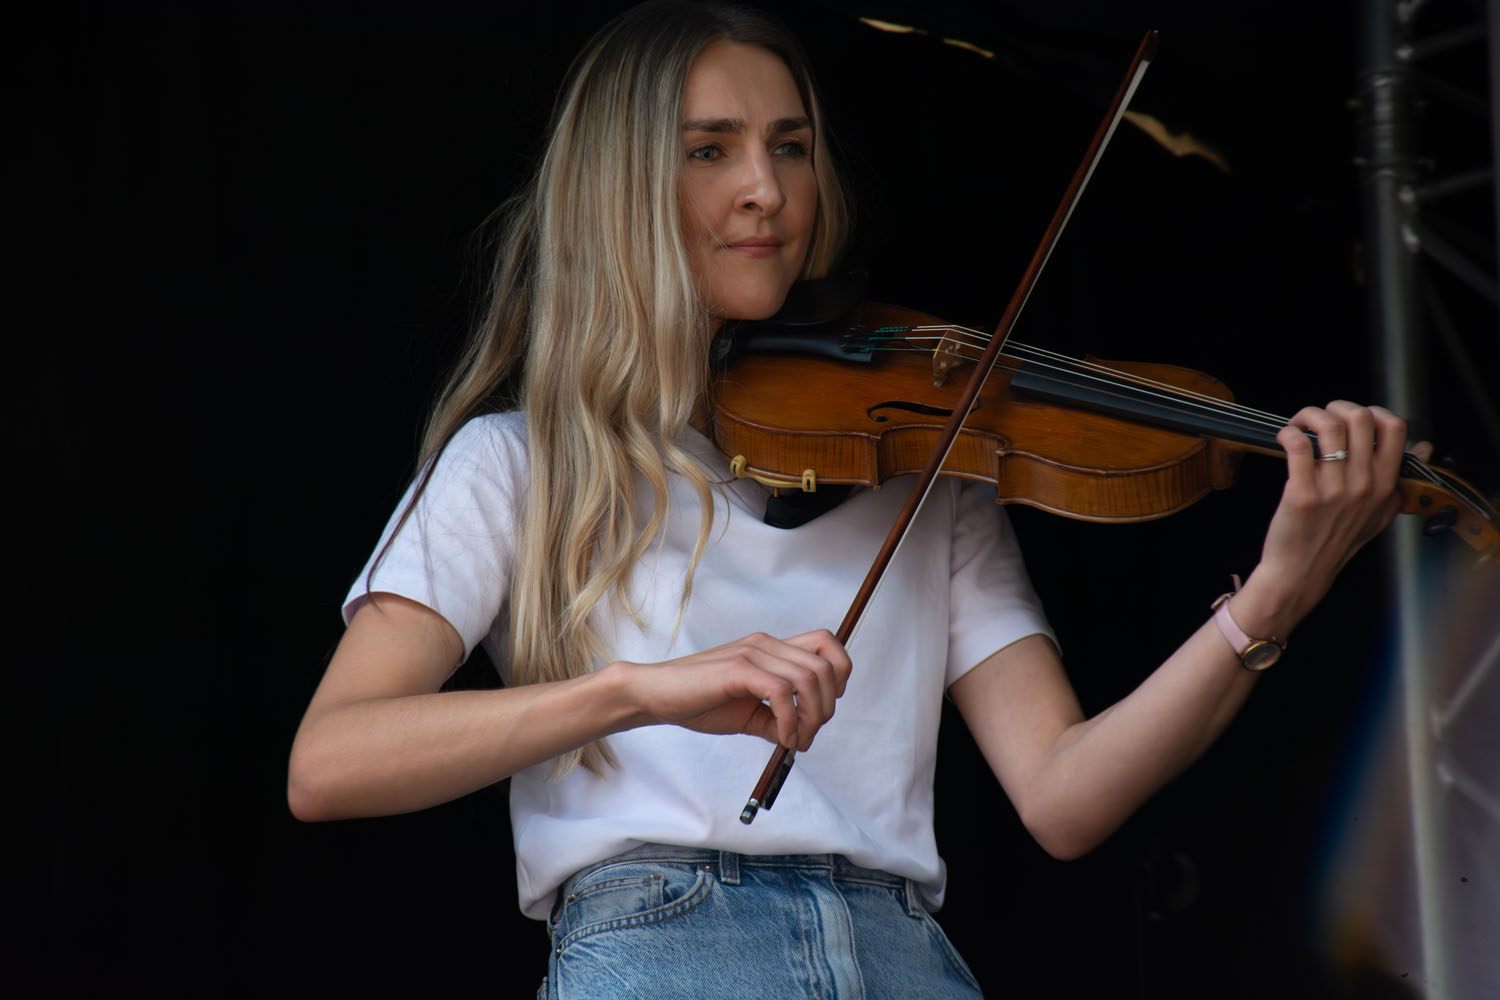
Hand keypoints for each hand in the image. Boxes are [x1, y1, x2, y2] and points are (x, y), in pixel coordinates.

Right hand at [615, 630, 852, 750]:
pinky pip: (782, 692)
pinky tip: (781, 738)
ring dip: (812, 717)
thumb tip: (803, 735)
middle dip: (827, 706)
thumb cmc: (699, 701)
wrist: (656, 695)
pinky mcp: (738, 669)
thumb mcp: (748, 714)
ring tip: (795, 741)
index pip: (826, 643)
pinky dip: (790, 721)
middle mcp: (766, 643)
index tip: (826, 705)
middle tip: (807, 735)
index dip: (840, 673)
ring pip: (810, 678)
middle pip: (826, 665)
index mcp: (771, 648)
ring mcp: (753, 653)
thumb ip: (777, 718)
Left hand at [1236, 401, 1420, 634]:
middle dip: (1336, 407)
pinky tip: (1284, 438)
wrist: (1302, 573)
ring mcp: (1334, 490)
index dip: (1372, 411)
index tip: (1351, 418)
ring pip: (1328, 426)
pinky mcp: (1302, 494)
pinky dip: (1289, 432)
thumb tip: (1423, 447)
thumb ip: (1400, 480)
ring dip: (1308, 415)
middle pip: (1361, 418)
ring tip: (1298, 426)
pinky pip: (1298, 445)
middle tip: (1320, 419)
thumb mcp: (1380, 513)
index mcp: (1384, 485)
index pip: (1395, 427)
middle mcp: (1363, 485)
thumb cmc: (1336, 541)